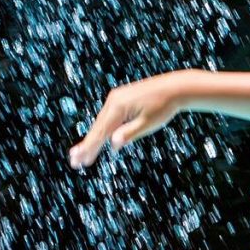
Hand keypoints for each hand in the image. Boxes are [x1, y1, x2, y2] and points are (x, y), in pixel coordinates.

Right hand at [69, 72, 187, 167]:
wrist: (174, 88)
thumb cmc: (164, 107)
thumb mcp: (148, 124)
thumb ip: (129, 134)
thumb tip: (113, 144)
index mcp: (118, 107)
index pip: (101, 132)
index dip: (90, 148)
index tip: (80, 160)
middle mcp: (113, 100)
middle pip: (97, 127)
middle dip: (87, 146)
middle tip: (74, 162)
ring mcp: (116, 98)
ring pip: (102, 122)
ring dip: (93, 138)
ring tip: (83, 155)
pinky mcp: (121, 98)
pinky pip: (108, 117)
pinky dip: (102, 129)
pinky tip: (99, 140)